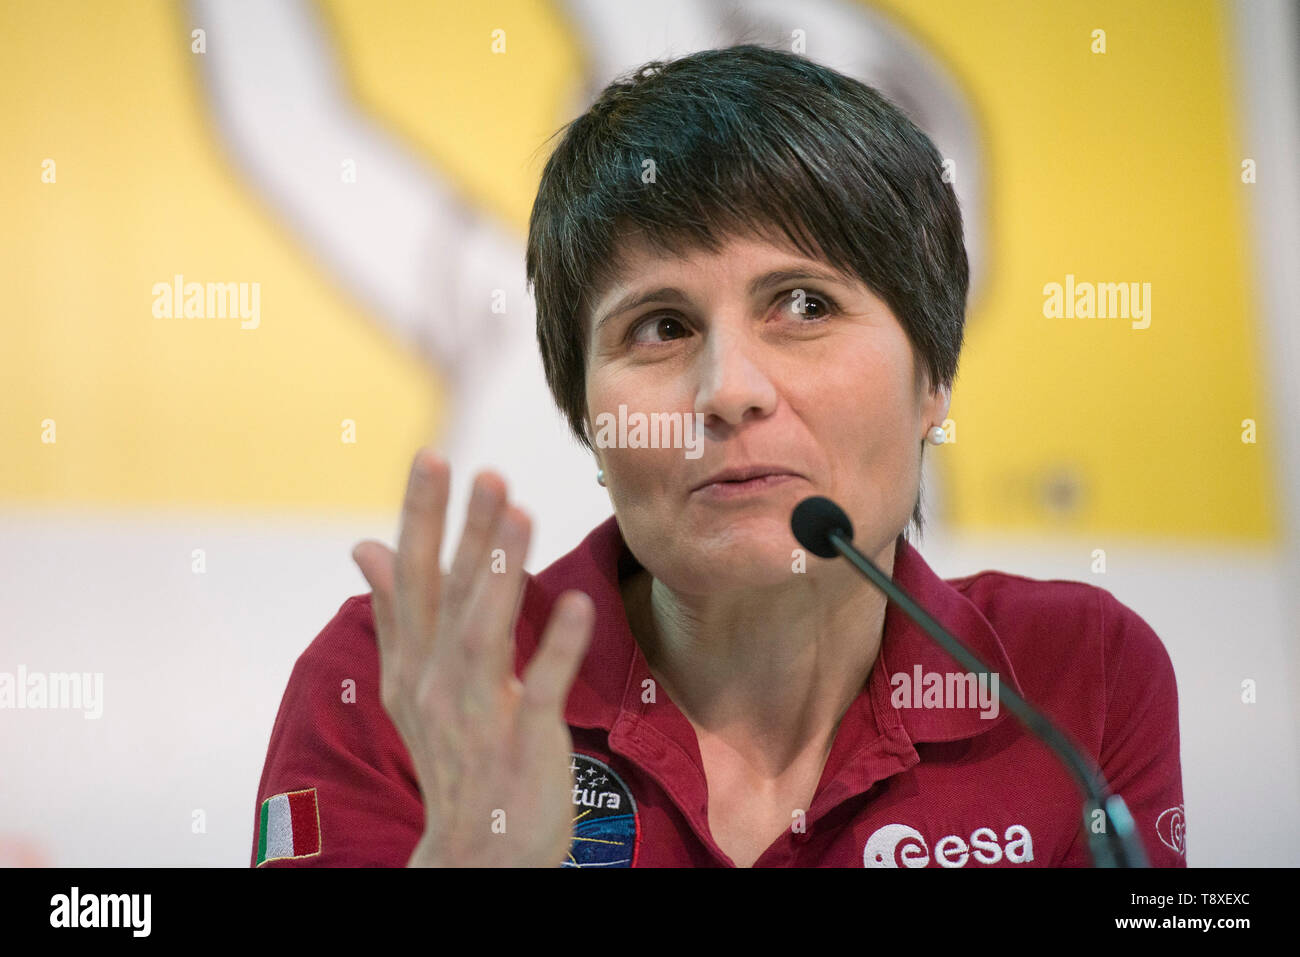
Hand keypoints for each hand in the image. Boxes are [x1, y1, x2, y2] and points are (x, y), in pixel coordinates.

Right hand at [351, 448, 593, 866]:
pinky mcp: (523, 743)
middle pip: (448, 594)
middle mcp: (435, 681)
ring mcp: (477, 714)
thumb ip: (395, 613)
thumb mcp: (409, 684)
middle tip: (484, 471)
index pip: (412, 575)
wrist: (472, 851)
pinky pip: (539, 688)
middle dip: (463, 530)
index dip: (421, 516)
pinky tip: (573, 603)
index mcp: (413, 661)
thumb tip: (364, 546)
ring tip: (520, 513)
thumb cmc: (451, 755)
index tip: (432, 455)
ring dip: (499, 573)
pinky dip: (555, 648)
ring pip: (483, 632)